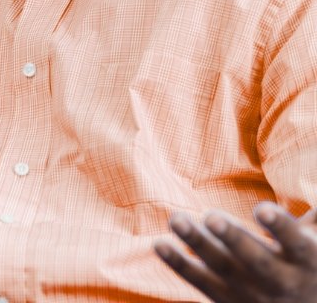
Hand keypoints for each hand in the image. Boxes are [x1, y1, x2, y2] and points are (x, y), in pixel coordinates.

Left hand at [155, 203, 316, 301]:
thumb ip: (316, 211)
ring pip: (223, 271)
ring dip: (198, 245)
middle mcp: (282, 280)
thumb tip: (315, 170)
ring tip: (177, 219)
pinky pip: (201, 282)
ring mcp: (253, 294)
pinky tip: (159, 244)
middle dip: (233, 239)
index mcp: (307, 259)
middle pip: (256, 262)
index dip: (281, 227)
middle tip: (210, 216)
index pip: (296, 243)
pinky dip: (179, 264)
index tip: (263, 209)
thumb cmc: (311, 261)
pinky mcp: (229, 300)